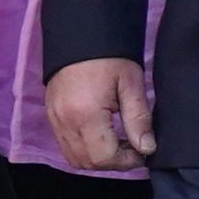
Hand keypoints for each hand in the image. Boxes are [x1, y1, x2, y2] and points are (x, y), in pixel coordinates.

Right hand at [45, 57, 154, 171]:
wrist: (79, 35)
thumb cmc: (109, 57)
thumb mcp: (131, 84)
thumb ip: (139, 119)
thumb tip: (147, 149)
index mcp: (86, 114)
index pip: (105, 157)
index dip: (127, 161)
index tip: (142, 150)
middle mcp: (65, 122)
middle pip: (88, 163)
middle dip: (113, 163)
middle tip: (132, 148)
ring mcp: (54, 121)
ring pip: (75, 159)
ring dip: (98, 159)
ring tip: (117, 143)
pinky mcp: (51, 117)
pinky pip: (66, 147)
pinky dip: (85, 150)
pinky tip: (101, 136)